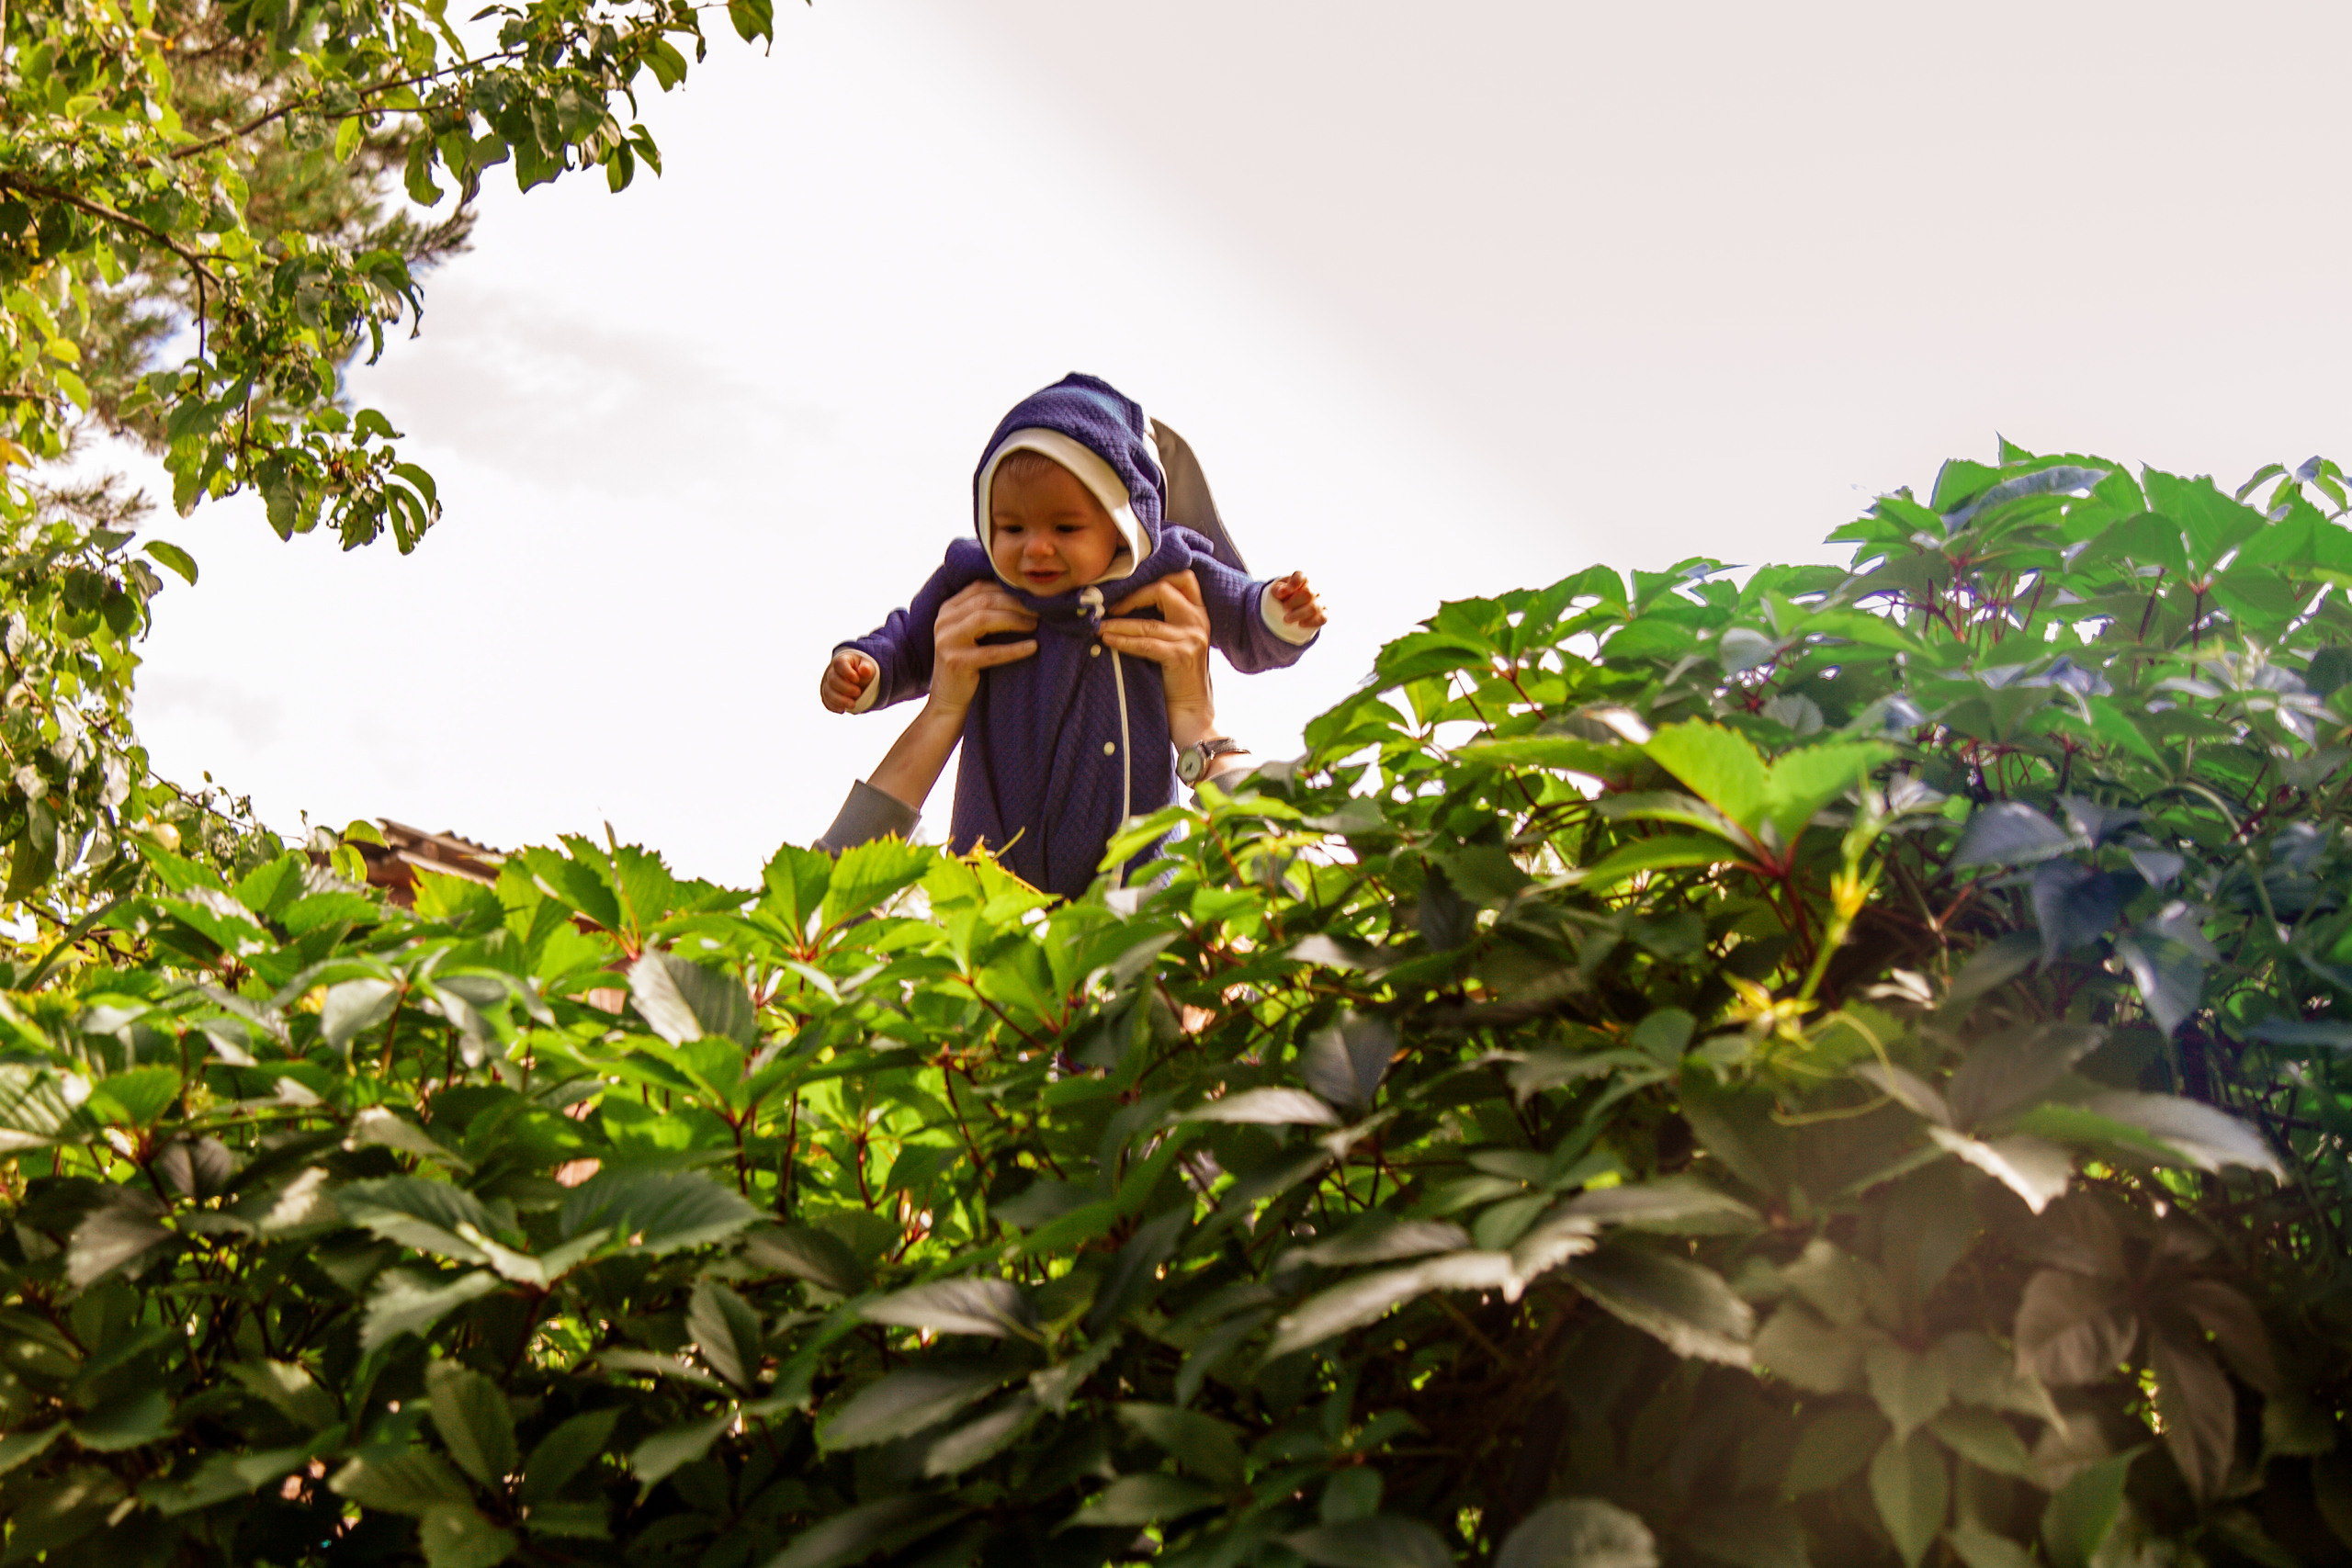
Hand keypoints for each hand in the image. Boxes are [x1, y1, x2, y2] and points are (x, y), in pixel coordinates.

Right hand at [821, 649, 877, 712]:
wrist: (856, 679)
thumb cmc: (861, 671)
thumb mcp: (867, 667)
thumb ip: (867, 669)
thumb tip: (865, 671)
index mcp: (842, 662)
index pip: (840, 664)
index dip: (847, 672)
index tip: (856, 679)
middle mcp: (831, 672)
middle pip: (833, 679)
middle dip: (845, 688)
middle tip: (858, 692)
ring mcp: (827, 685)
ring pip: (828, 692)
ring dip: (840, 700)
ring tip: (853, 704)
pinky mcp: (827, 696)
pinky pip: (827, 702)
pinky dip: (834, 706)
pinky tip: (842, 709)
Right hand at [927, 581, 1038, 716]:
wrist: (948, 700)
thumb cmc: (969, 664)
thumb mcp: (972, 633)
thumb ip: (985, 612)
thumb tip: (1023, 595)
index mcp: (948, 609)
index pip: (980, 587)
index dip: (1008, 588)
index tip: (1031, 595)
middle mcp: (944, 620)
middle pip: (985, 600)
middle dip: (1016, 603)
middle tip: (1040, 610)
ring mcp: (947, 640)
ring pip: (985, 619)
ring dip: (1015, 619)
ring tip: (1035, 625)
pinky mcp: (955, 662)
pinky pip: (991, 652)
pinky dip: (1014, 649)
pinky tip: (1032, 647)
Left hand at [1102, 570, 1216, 747]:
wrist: (1192, 715)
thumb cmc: (1177, 680)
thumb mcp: (1175, 643)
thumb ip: (1162, 622)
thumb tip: (1123, 604)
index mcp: (1199, 614)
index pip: (1182, 578)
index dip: (1153, 577)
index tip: (1126, 589)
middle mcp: (1199, 621)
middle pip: (1165, 588)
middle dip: (1133, 595)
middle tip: (1110, 607)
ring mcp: (1192, 638)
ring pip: (1148, 621)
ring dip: (1117, 623)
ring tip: (1098, 627)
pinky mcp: (1181, 656)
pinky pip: (1145, 643)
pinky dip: (1123, 641)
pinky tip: (1107, 641)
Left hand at [1269, 571, 1325, 630]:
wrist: (1291, 608)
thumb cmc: (1284, 596)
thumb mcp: (1277, 591)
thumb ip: (1278, 590)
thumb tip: (1282, 592)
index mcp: (1302, 579)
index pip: (1301, 576)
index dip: (1295, 582)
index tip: (1288, 590)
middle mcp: (1314, 588)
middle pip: (1308, 593)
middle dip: (1294, 602)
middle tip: (1284, 608)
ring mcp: (1321, 601)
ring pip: (1314, 608)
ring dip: (1299, 614)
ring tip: (1286, 619)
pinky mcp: (1324, 613)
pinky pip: (1322, 618)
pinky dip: (1310, 622)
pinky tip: (1300, 624)